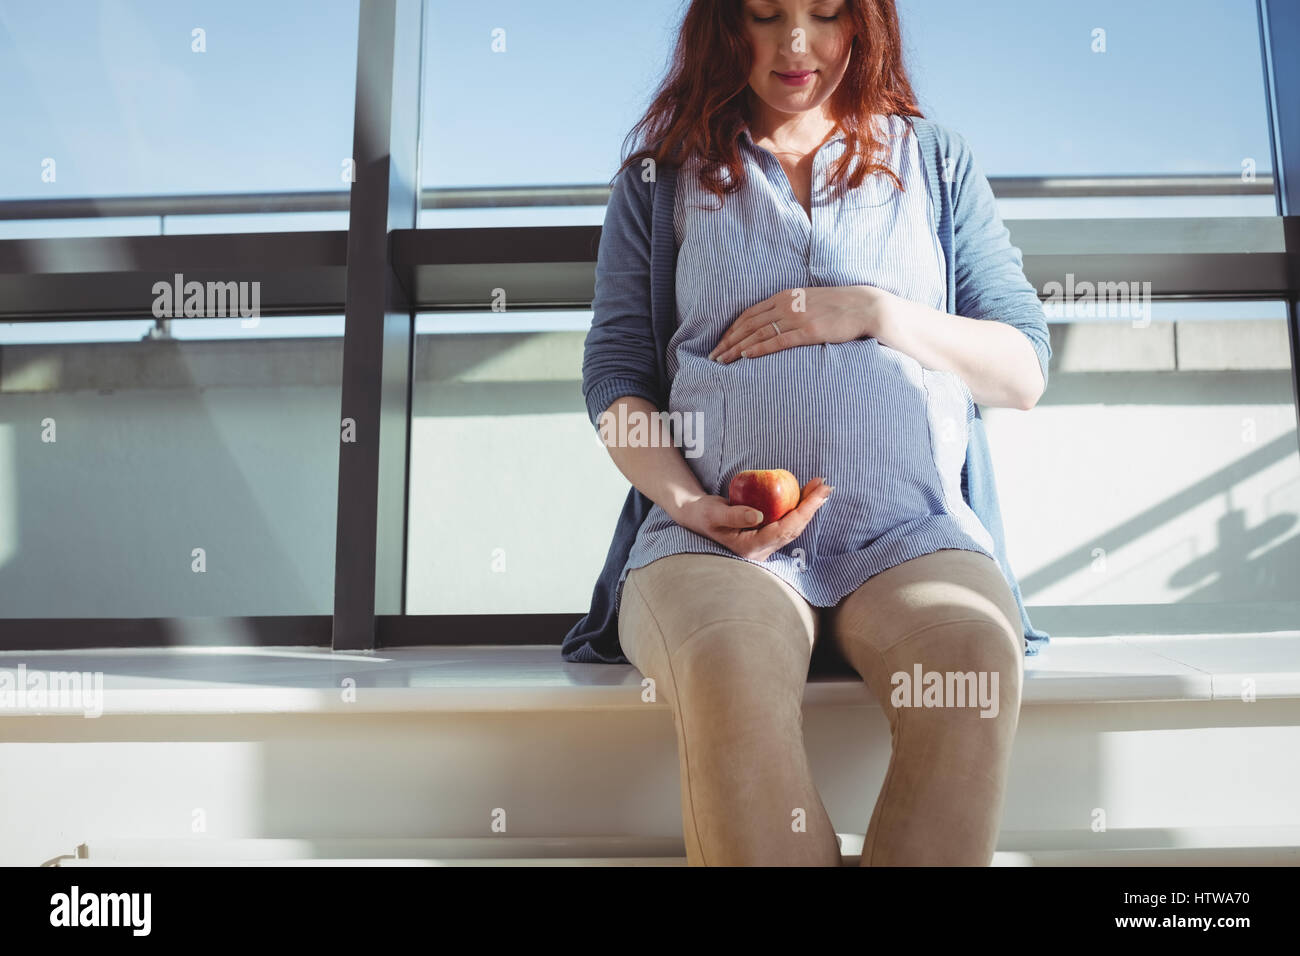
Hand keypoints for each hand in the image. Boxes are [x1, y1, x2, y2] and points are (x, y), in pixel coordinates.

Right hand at [671, 477, 833, 562]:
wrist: (697, 517)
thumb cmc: (704, 514)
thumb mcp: (715, 513)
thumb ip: (735, 515)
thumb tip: (759, 516)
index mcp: (750, 548)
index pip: (783, 530)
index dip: (803, 513)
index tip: (817, 495)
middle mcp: (761, 550)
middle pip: (793, 529)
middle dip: (812, 508)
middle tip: (825, 486)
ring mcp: (765, 544)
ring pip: (793, 526)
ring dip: (808, 506)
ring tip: (821, 486)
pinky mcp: (767, 535)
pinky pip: (787, 521)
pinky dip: (798, 506)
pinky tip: (807, 492)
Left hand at [707, 284, 894, 363]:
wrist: (865, 306)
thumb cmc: (837, 307)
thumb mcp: (808, 301)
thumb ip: (789, 309)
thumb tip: (773, 323)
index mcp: (785, 296)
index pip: (749, 314)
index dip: (731, 330)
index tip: (719, 343)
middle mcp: (787, 305)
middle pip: (748, 325)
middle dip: (728, 341)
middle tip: (713, 356)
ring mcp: (797, 317)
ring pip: (759, 334)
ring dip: (737, 348)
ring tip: (722, 361)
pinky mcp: (809, 331)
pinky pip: (779, 341)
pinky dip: (759, 349)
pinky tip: (746, 357)